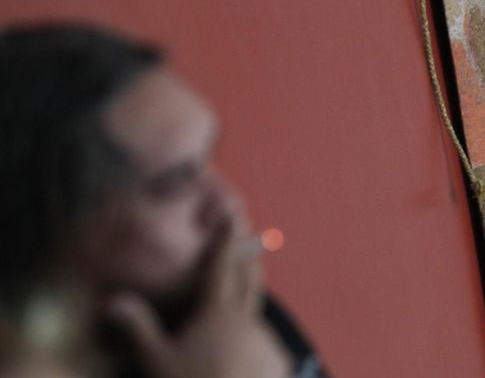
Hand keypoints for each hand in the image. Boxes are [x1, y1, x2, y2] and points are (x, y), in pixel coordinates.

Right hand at [107, 234, 290, 377]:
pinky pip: (265, 342)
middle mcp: (246, 320)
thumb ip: (138, 327)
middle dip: (249, 257)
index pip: (220, 267)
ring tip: (249, 288)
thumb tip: (112, 300)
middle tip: (252, 239)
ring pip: (257, 312)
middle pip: (249, 279)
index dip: (225, 240)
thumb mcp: (156, 361)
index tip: (231, 215)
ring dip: (252, 299)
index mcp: (217, 313)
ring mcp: (265, 341)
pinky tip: (249, 346)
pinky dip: (256, 337)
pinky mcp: (277, 362)